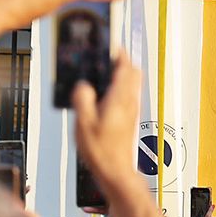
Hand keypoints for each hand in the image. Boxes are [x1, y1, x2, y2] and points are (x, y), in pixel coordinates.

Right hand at [71, 53, 140, 197]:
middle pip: (132, 72)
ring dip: (119, 75)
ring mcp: (132, 110)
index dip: (117, 52)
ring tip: (100, 75)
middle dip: (120, 62)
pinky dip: (118, 89)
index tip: (108, 45)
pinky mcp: (130, 118)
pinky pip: (128, 95)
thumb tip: (82, 85)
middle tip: (104, 58)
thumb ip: (83, 99)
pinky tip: (102, 96)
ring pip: (131, 83)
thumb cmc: (102, 151)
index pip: (126, 66)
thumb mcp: (84, 122)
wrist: (116, 171)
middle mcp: (130, 102)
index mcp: (120, 98)